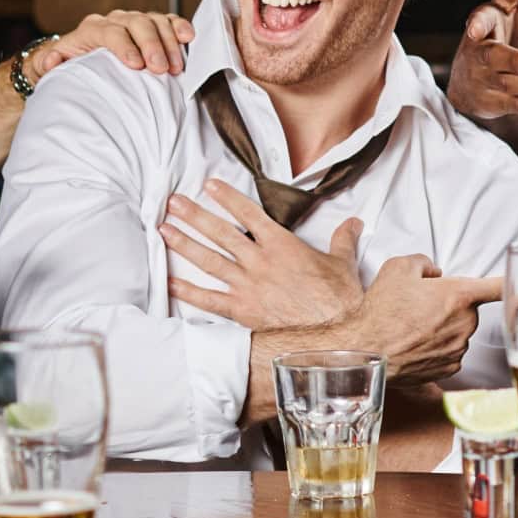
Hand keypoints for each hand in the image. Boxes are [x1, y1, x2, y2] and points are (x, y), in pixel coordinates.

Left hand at [34, 10, 197, 79]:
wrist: (80, 58)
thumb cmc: (70, 65)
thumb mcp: (54, 66)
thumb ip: (49, 63)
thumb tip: (50, 61)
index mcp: (92, 29)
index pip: (110, 32)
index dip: (124, 46)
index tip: (136, 65)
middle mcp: (115, 20)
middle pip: (137, 23)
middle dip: (151, 45)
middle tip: (161, 69)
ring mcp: (135, 21)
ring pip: (155, 21)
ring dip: (169, 42)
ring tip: (177, 67)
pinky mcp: (151, 27)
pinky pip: (168, 21)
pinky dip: (179, 27)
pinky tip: (189, 38)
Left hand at [160, 179, 364, 329]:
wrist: (337, 332)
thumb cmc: (339, 297)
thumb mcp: (342, 262)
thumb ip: (342, 239)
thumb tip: (354, 223)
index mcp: (281, 245)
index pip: (248, 214)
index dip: (227, 197)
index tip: (208, 185)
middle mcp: (259, 262)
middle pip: (220, 233)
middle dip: (194, 216)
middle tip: (174, 202)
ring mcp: (248, 286)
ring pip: (209, 261)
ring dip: (184, 244)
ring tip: (164, 230)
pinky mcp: (243, 311)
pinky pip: (209, 300)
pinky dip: (188, 292)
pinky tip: (169, 282)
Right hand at [357, 256, 502, 383]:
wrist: (366, 351)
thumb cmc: (381, 310)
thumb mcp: (398, 267)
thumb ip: (423, 262)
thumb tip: (433, 273)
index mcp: (458, 295)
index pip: (498, 288)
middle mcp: (464, 324)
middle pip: (465, 309)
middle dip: (448, 305)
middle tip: (417, 305)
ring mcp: (458, 349)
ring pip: (456, 331)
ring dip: (439, 327)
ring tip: (408, 327)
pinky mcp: (448, 369)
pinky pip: (448, 352)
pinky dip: (434, 347)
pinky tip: (412, 344)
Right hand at [446, 0, 517, 120]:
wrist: (467, 83)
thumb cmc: (493, 32)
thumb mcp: (503, 1)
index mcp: (482, 25)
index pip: (481, 19)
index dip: (479, 23)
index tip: (476, 28)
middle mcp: (482, 53)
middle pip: (497, 60)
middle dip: (517, 62)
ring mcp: (489, 80)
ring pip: (517, 86)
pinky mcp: (499, 102)